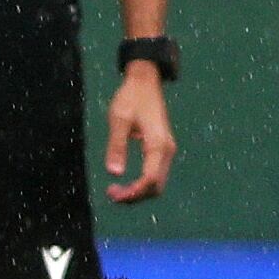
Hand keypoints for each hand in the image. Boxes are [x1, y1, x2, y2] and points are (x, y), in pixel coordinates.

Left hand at [105, 66, 176, 202]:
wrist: (145, 81)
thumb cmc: (131, 97)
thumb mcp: (118, 119)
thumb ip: (116, 146)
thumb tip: (114, 173)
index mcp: (158, 144)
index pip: (150, 179)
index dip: (133, 192)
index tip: (113, 193)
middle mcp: (166, 150)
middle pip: (156, 186)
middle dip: (135, 196)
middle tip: (111, 195)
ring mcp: (166, 150)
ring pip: (157, 183)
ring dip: (139, 192)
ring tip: (116, 191)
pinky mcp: (161, 148)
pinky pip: (155, 173)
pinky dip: (142, 184)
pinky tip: (125, 183)